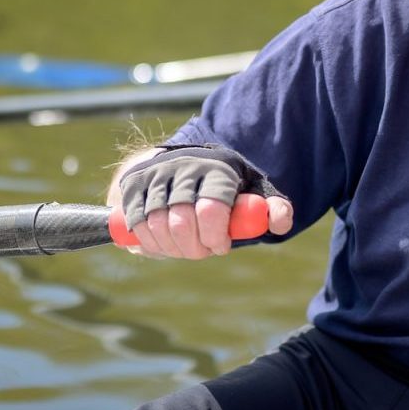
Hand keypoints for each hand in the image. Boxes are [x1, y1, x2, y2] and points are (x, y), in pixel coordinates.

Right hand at [114, 145, 292, 258]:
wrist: (189, 159)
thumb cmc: (226, 183)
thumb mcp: (256, 191)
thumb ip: (275, 208)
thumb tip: (278, 222)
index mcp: (215, 168)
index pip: (210, 209)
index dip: (215, 237)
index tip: (221, 246)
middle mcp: (182, 167)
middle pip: (181, 221)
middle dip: (194, 247)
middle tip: (203, 250)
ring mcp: (153, 175)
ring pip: (156, 225)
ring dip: (172, 247)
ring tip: (185, 247)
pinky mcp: (131, 184)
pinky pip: (136, 223)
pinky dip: (149, 242)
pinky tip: (163, 244)